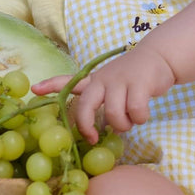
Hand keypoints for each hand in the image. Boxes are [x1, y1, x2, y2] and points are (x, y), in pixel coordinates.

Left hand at [31, 46, 175, 144]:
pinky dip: (140, 118)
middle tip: (92, 137)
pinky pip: (136, 112)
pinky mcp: (139, 83)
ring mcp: (120, 80)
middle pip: (85, 107)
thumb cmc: (134, 77)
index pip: (69, 82)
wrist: (159, 57)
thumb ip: (99, 99)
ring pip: (114, 115)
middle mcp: (103, 79)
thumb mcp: (111, 82)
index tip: (35, 89)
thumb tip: (90, 128)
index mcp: (95, 80)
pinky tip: (143, 113)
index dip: (51, 85)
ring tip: (131, 119)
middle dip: (86, 126)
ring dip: (125, 124)